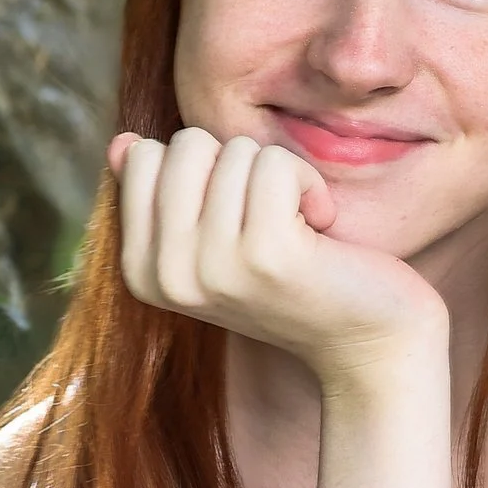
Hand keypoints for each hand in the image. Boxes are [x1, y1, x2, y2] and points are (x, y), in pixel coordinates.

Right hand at [110, 129, 441, 379]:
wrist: (365, 342)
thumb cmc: (294, 283)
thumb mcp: (215, 243)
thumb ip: (165, 197)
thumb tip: (122, 144)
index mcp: (142, 272)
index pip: (143, 158)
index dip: (202, 168)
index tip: (234, 215)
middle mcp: (168, 276)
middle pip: (186, 146)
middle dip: (239, 165)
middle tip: (269, 217)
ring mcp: (214, 268)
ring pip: (235, 151)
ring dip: (279, 176)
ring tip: (298, 229)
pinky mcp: (267, 255)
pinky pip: (275, 164)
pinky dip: (308, 183)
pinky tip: (320, 226)